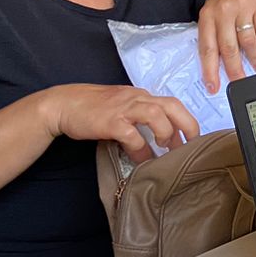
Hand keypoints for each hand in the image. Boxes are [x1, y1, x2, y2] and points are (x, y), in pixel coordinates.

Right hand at [39, 84, 199, 163]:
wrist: (63, 104)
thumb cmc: (92, 108)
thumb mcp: (122, 107)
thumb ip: (140, 118)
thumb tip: (161, 137)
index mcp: (141, 95)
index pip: (172, 103)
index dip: (186, 121)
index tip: (192, 140)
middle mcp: (136, 98)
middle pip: (172, 105)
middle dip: (187, 125)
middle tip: (192, 145)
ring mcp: (123, 108)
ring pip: (155, 114)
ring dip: (166, 133)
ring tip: (167, 149)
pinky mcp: (110, 121)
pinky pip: (132, 134)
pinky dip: (141, 148)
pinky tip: (142, 160)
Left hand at [198, 0, 255, 90]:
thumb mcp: (216, 11)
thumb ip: (214, 32)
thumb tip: (216, 64)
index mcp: (207, 15)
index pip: (207, 48)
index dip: (210, 70)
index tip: (213, 86)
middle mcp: (223, 10)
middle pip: (228, 48)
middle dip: (234, 69)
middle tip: (239, 82)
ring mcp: (242, 6)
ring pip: (247, 41)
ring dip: (254, 58)